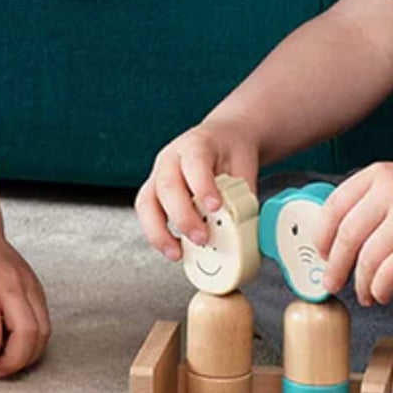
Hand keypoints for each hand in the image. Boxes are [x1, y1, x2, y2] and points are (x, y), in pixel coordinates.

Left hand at [0, 229, 49, 380]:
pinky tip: (17, 346)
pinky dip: (34, 342)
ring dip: (28, 355)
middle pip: (26, 332)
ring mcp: (27, 283)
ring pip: (42, 329)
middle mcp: (8, 282)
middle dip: (14, 362)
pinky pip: (45, 321)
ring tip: (8, 362)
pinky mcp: (37, 287)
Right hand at [134, 117, 259, 258]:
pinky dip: (157, 234)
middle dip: (182, 216)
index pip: (195, 162)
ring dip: (159, 231)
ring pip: (147, 201)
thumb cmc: (232, 152)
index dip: (203, 186)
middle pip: (167, 185)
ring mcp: (158, 174)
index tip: (215, 207)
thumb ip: (242, 196)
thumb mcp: (244, 167)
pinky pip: (147, 214)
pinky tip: (173, 249)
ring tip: (177, 253)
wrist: (223, 139)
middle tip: (201, 239)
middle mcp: (171, 158)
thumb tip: (245, 229)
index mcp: (196, 144)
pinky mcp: (153, 192)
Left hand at [316, 162, 392, 305]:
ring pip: (367, 258)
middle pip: (347, 235)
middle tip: (332, 283)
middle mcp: (391, 190)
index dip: (322, 236)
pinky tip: (381, 293)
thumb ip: (366, 205)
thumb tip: (330, 243)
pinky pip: (389, 273)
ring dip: (360, 283)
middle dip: (335, 266)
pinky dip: (380, 289)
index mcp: (378, 174)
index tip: (321, 254)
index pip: (334, 206)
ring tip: (364, 293)